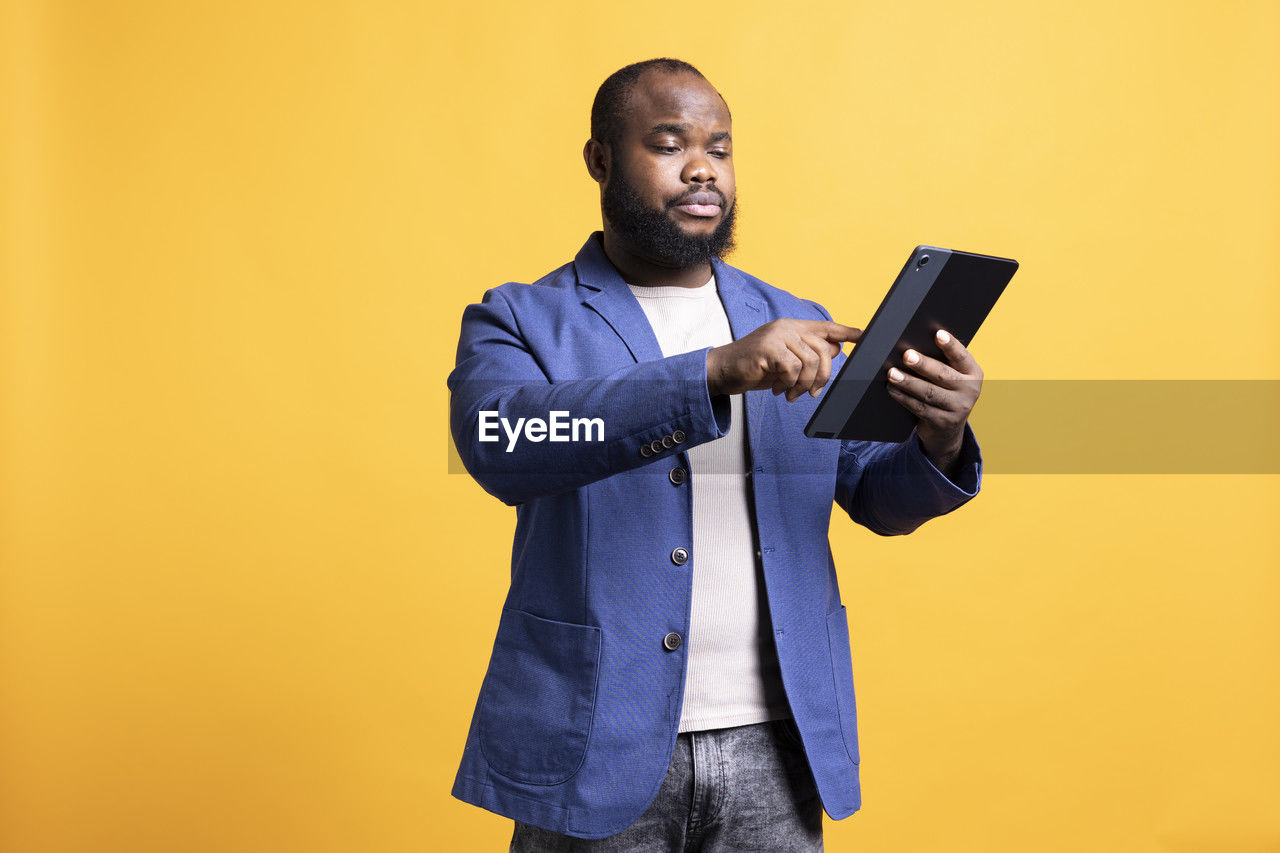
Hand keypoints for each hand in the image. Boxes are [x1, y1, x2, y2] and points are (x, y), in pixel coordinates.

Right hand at [707, 319, 861, 400]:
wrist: (722, 371)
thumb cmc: (753, 367)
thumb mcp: (784, 361)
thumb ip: (806, 354)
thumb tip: (837, 349)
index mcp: (792, 327)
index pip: (825, 327)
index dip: (845, 331)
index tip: (862, 336)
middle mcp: (786, 327)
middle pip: (823, 350)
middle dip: (822, 376)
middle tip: (811, 393)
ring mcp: (777, 335)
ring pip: (810, 362)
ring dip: (803, 385)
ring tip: (790, 393)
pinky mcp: (768, 348)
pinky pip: (792, 369)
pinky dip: (788, 384)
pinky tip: (777, 389)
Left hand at [885, 329, 982, 468]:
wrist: (948, 428)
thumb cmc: (944, 390)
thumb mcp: (951, 376)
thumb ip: (941, 361)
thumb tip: (913, 344)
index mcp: (973, 373)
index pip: (961, 356)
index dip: (950, 345)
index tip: (937, 334)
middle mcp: (970, 390)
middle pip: (942, 375)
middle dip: (923, 364)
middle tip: (906, 355)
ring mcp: (958, 409)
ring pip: (929, 393)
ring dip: (908, 382)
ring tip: (892, 373)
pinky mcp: (942, 422)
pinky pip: (920, 408)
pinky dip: (903, 397)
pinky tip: (892, 388)